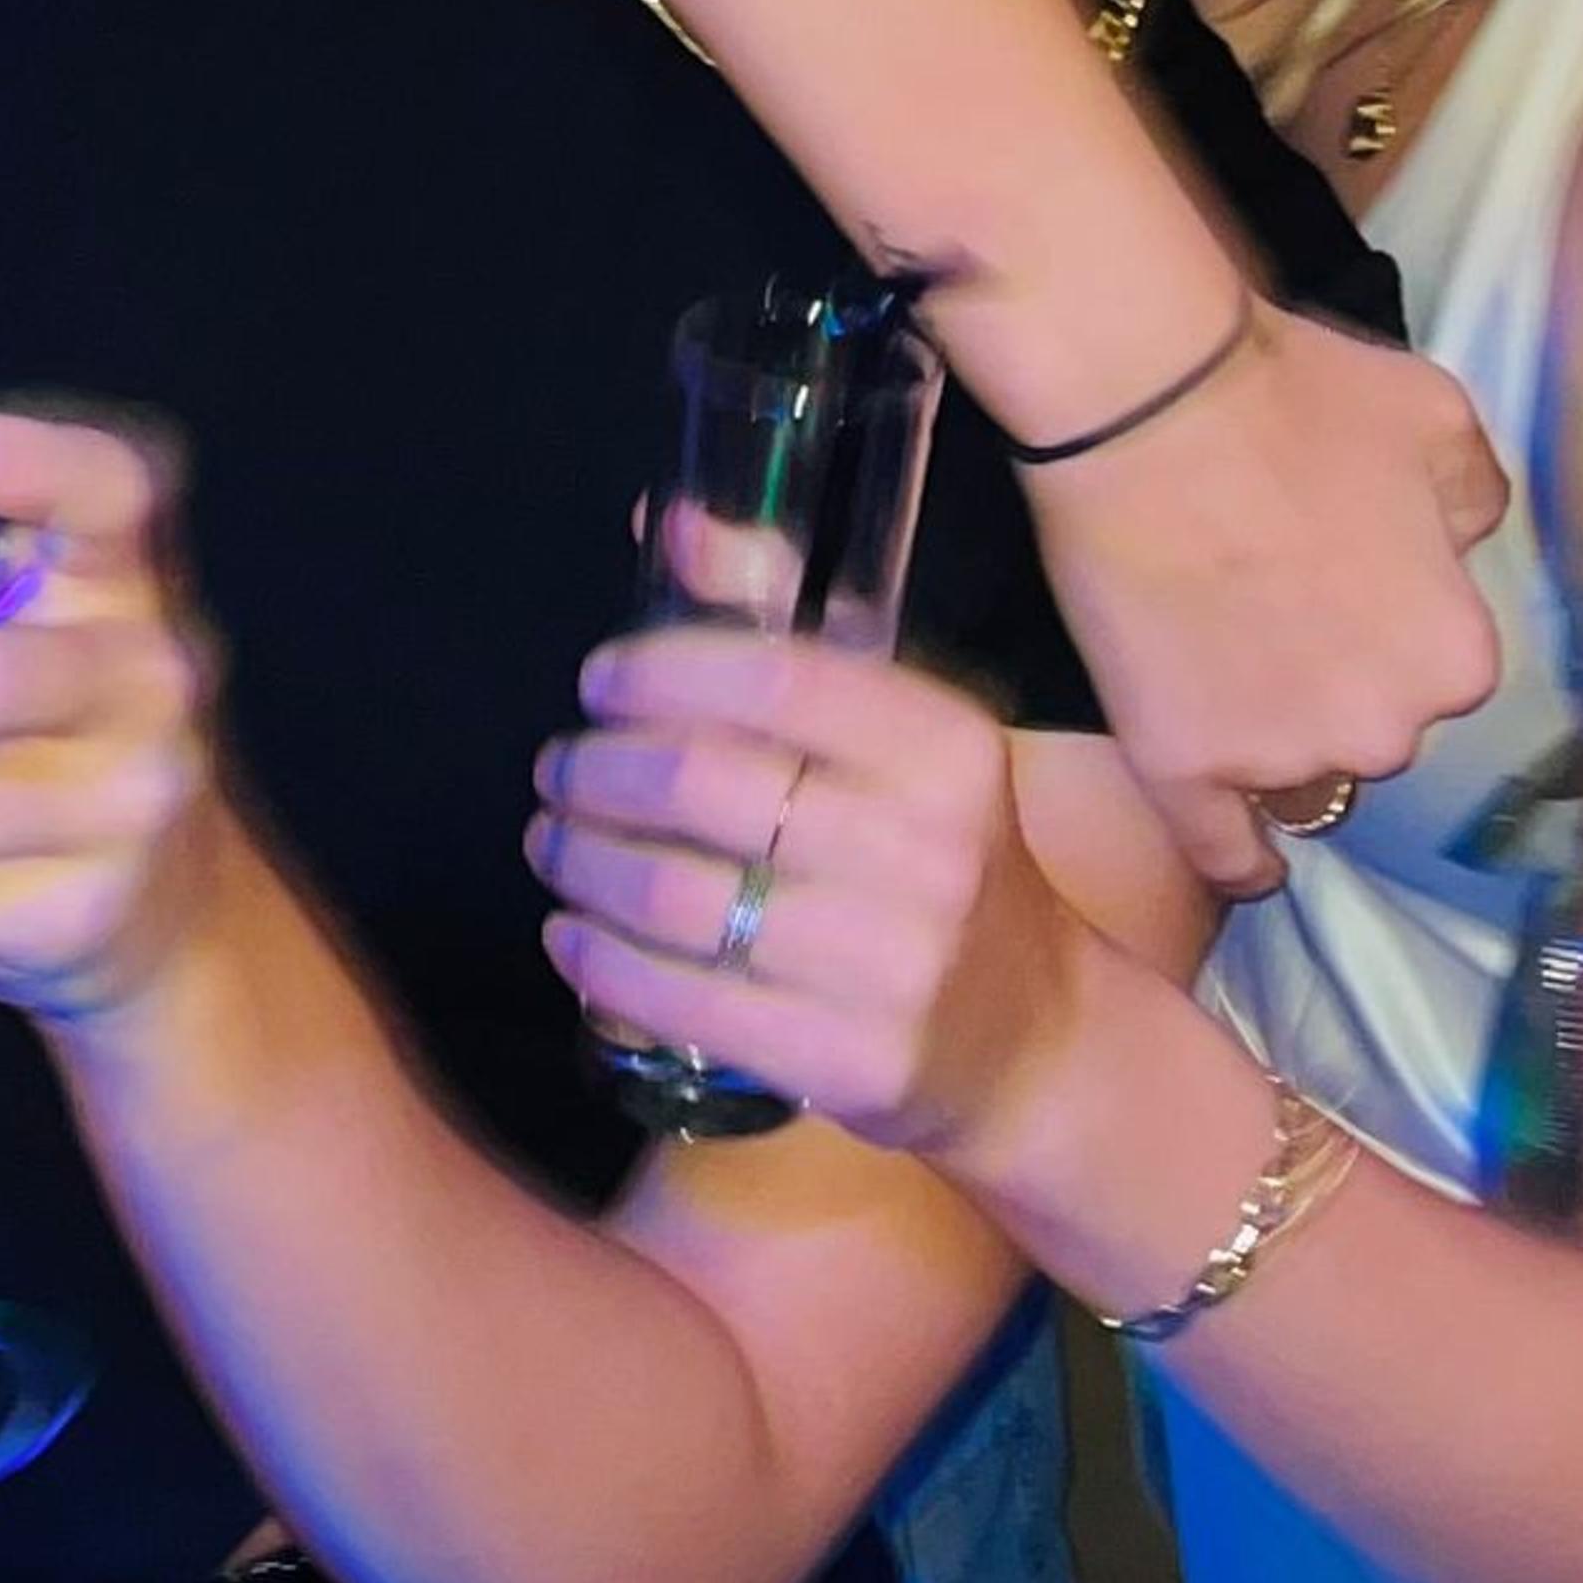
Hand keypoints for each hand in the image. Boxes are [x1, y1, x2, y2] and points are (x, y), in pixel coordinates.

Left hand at [533, 628, 1083, 1156]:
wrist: (1029, 1037)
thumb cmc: (941, 862)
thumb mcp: (899, 740)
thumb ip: (783, 628)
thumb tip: (667, 522)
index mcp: (949, 747)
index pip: (771, 676)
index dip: (658, 670)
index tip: (599, 684)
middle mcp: (931, 848)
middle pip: (701, 784)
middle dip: (596, 771)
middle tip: (559, 771)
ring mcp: (893, 963)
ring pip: (676, 897)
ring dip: (581, 862)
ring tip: (553, 845)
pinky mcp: (849, 1060)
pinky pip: (681, 1000)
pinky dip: (600, 961)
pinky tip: (573, 935)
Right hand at [1030, 309, 1507, 898]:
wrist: (1150, 405)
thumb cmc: (1303, 400)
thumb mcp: (1442, 421)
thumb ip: (1476, 505)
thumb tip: (1458, 550)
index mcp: (1459, 659)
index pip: (1443, 667)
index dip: (1396, 617)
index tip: (1354, 574)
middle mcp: (1385, 733)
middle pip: (1375, 728)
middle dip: (1343, 679)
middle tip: (1286, 600)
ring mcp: (1279, 761)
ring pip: (1302, 777)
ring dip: (1285, 738)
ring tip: (1235, 661)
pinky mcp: (1180, 770)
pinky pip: (1221, 851)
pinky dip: (1238, 862)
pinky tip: (1250, 867)